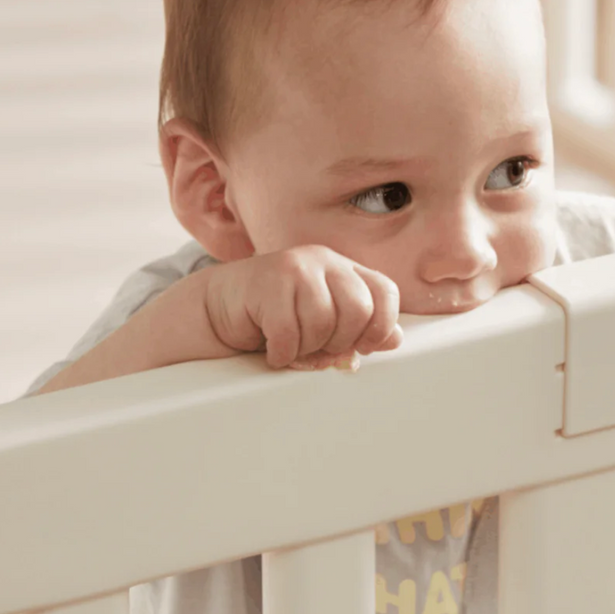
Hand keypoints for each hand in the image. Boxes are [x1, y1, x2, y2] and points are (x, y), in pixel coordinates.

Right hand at [204, 245, 402, 368]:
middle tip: (317, 348)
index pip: (385, 291)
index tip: (363, 346)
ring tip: (290, 346)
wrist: (219, 308)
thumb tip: (395, 340)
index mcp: (345, 270)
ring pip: (322, 323)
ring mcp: (295, 267)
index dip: (381, 325)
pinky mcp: (268, 281)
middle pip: (358, 309)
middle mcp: (324, 261)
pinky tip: (273, 349)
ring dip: (306, 348)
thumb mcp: (324, 326)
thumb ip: (359, 332)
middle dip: (340, 341)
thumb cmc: (275, 319)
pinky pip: (289, 332)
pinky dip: (282, 352)